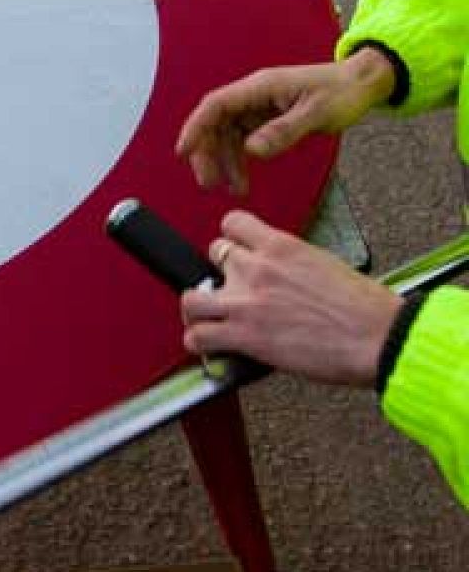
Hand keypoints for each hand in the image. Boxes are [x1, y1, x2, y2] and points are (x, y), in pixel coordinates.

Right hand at [175, 48, 393, 194]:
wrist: (363, 83)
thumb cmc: (342, 91)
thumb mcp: (316, 113)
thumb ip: (283, 132)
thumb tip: (252, 150)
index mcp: (260, 87)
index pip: (215, 105)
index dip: (196, 127)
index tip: (184, 151)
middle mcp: (253, 95)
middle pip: (215, 123)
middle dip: (207, 153)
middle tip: (208, 182)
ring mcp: (259, 107)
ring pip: (228, 135)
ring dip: (225, 162)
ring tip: (232, 189)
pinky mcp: (267, 118)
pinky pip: (244, 140)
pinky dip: (240, 161)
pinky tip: (243, 180)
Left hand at [180, 211, 401, 386]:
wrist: (379, 337)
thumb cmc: (367, 308)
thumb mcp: (325, 265)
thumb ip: (292, 264)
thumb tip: (282, 274)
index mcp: (280, 246)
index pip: (233, 224)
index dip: (233, 240)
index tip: (236, 251)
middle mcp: (256, 268)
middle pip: (212, 255)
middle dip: (220, 272)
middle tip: (231, 291)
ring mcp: (245, 301)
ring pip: (192, 298)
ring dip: (197, 309)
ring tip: (207, 319)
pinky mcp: (244, 334)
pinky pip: (199, 336)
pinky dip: (200, 343)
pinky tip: (210, 347)